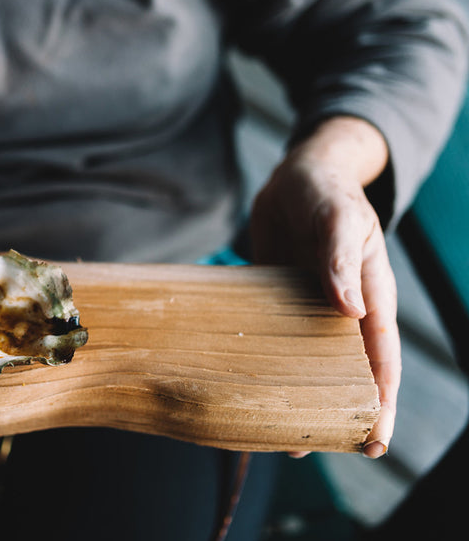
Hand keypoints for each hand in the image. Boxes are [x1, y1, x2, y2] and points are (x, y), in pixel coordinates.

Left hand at [248, 116, 395, 458]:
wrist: (294, 175)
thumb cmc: (326, 193)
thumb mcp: (338, 220)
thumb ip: (340, 261)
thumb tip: (351, 310)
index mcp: (369, 296)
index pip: (381, 358)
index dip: (381, 400)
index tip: (376, 439)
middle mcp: (341, 311)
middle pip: (344, 372)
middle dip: (337, 412)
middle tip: (316, 449)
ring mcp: (307, 309)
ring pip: (306, 364)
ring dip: (295, 396)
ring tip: (277, 437)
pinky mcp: (275, 303)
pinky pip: (272, 342)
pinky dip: (263, 367)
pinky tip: (245, 391)